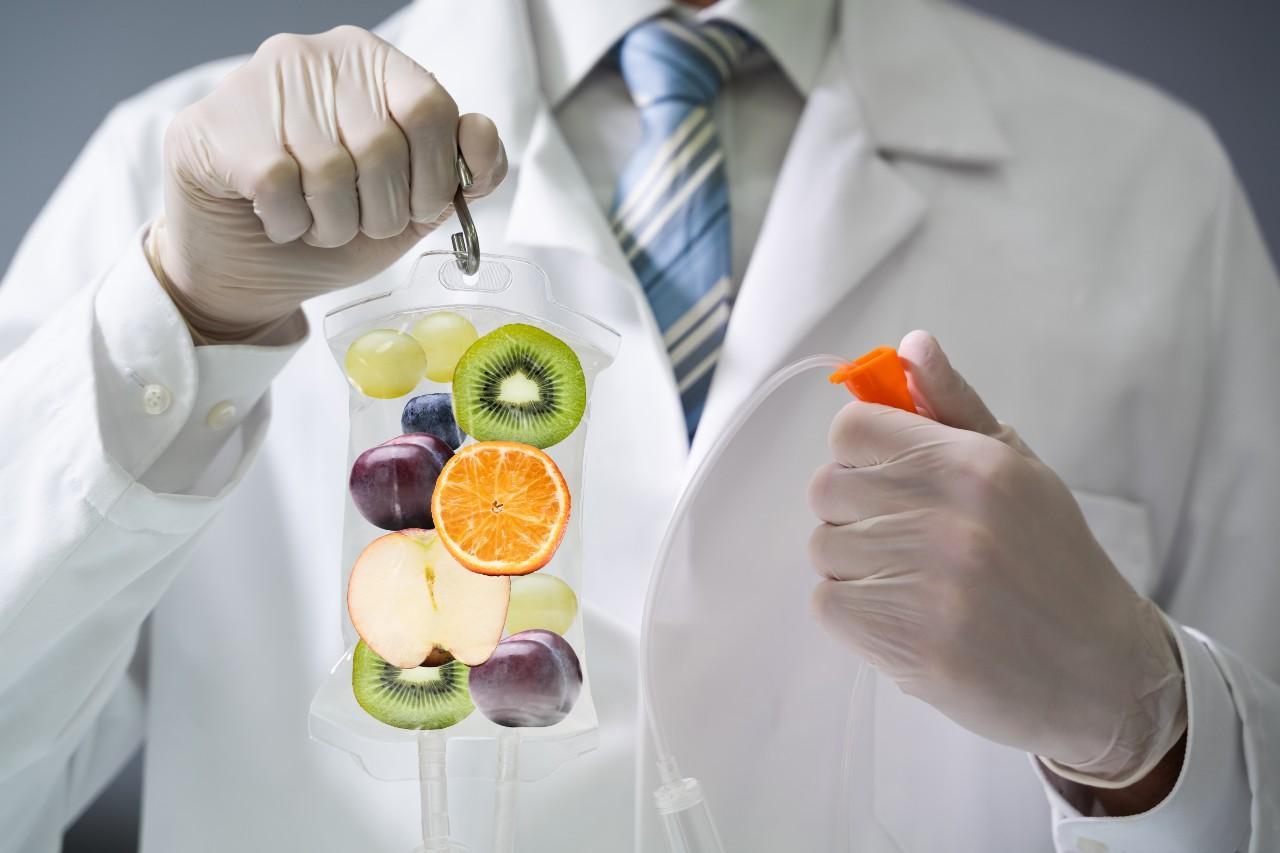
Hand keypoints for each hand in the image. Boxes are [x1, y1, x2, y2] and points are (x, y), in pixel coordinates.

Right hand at [152, 26, 506, 342]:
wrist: (245, 261)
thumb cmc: (335, 221)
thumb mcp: (413, 203)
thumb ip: (461, 172)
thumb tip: (480, 133)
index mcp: (376, 64)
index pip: (431, 107)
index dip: (436, 175)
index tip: (420, 208)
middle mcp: (319, 57)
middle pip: (383, 145)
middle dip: (383, 212)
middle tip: (360, 224)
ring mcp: (263, 84)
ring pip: (330, 171)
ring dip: (334, 225)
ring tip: (318, 223)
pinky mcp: (218, 125)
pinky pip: (277, 186)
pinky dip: (289, 225)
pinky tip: (279, 221)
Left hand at [807, 331, 1185, 788]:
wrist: (1099, 671)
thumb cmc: (1052, 560)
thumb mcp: (1018, 468)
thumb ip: (955, 406)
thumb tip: (911, 344)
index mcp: (972, 464)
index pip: (850, 430)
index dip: (860, 453)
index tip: (887, 476)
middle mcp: (946, 516)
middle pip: (826, 489)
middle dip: (856, 510)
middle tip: (907, 536)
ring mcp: (924, 583)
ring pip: (824, 548)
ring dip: (855, 565)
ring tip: (915, 581)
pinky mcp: (906, 642)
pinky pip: (828, 603)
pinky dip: (855, 611)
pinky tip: (905, 616)